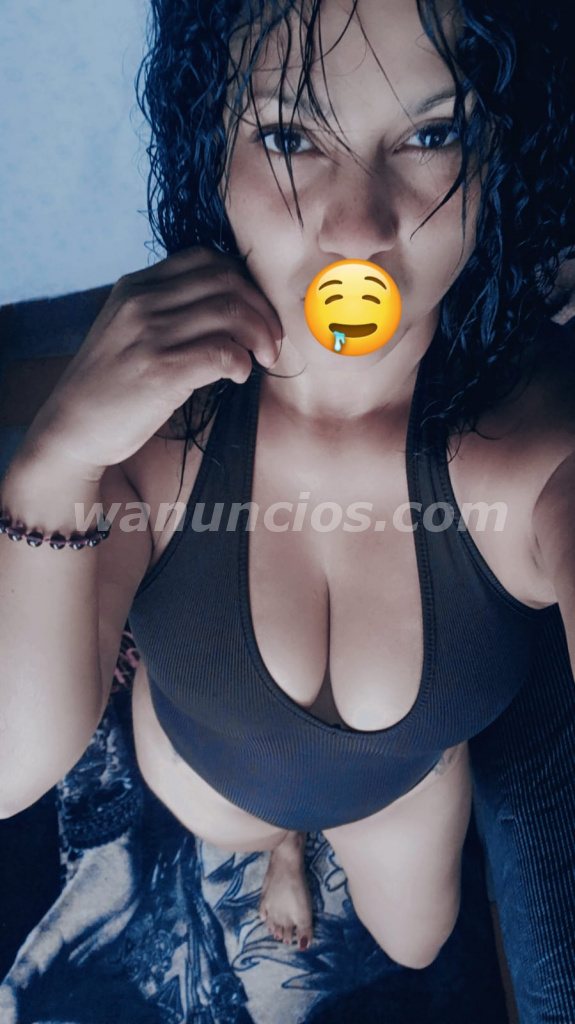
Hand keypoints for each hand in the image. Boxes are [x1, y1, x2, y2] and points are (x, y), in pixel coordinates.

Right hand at [24, 247, 282, 476]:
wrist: (70, 429)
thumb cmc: (110, 388)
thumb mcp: (127, 332)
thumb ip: (165, 313)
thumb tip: (230, 312)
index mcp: (134, 286)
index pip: (206, 259)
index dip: (244, 282)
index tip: (257, 313)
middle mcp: (141, 302)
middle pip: (226, 280)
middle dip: (262, 309)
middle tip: (271, 341)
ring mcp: (149, 334)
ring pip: (231, 312)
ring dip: (260, 336)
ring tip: (262, 360)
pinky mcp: (160, 370)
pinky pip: (222, 352)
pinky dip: (241, 362)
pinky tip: (238, 376)